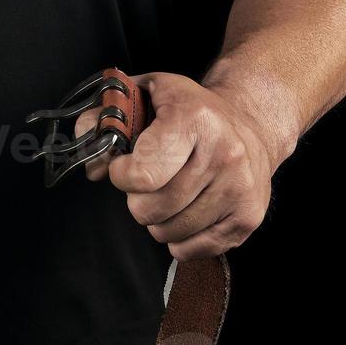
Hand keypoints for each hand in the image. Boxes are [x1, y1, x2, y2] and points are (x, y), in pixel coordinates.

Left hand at [77, 73, 276, 261]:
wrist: (251, 123)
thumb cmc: (190, 111)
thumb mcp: (146, 94)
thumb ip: (103, 119)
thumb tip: (94, 167)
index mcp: (194, 119)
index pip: (142, 174)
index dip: (122, 176)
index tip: (125, 167)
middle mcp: (224, 154)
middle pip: (152, 208)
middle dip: (138, 199)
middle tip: (149, 182)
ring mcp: (239, 189)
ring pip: (169, 232)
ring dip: (159, 219)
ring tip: (171, 193)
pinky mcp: (248, 217)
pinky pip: (190, 250)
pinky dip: (179, 237)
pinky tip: (187, 210)